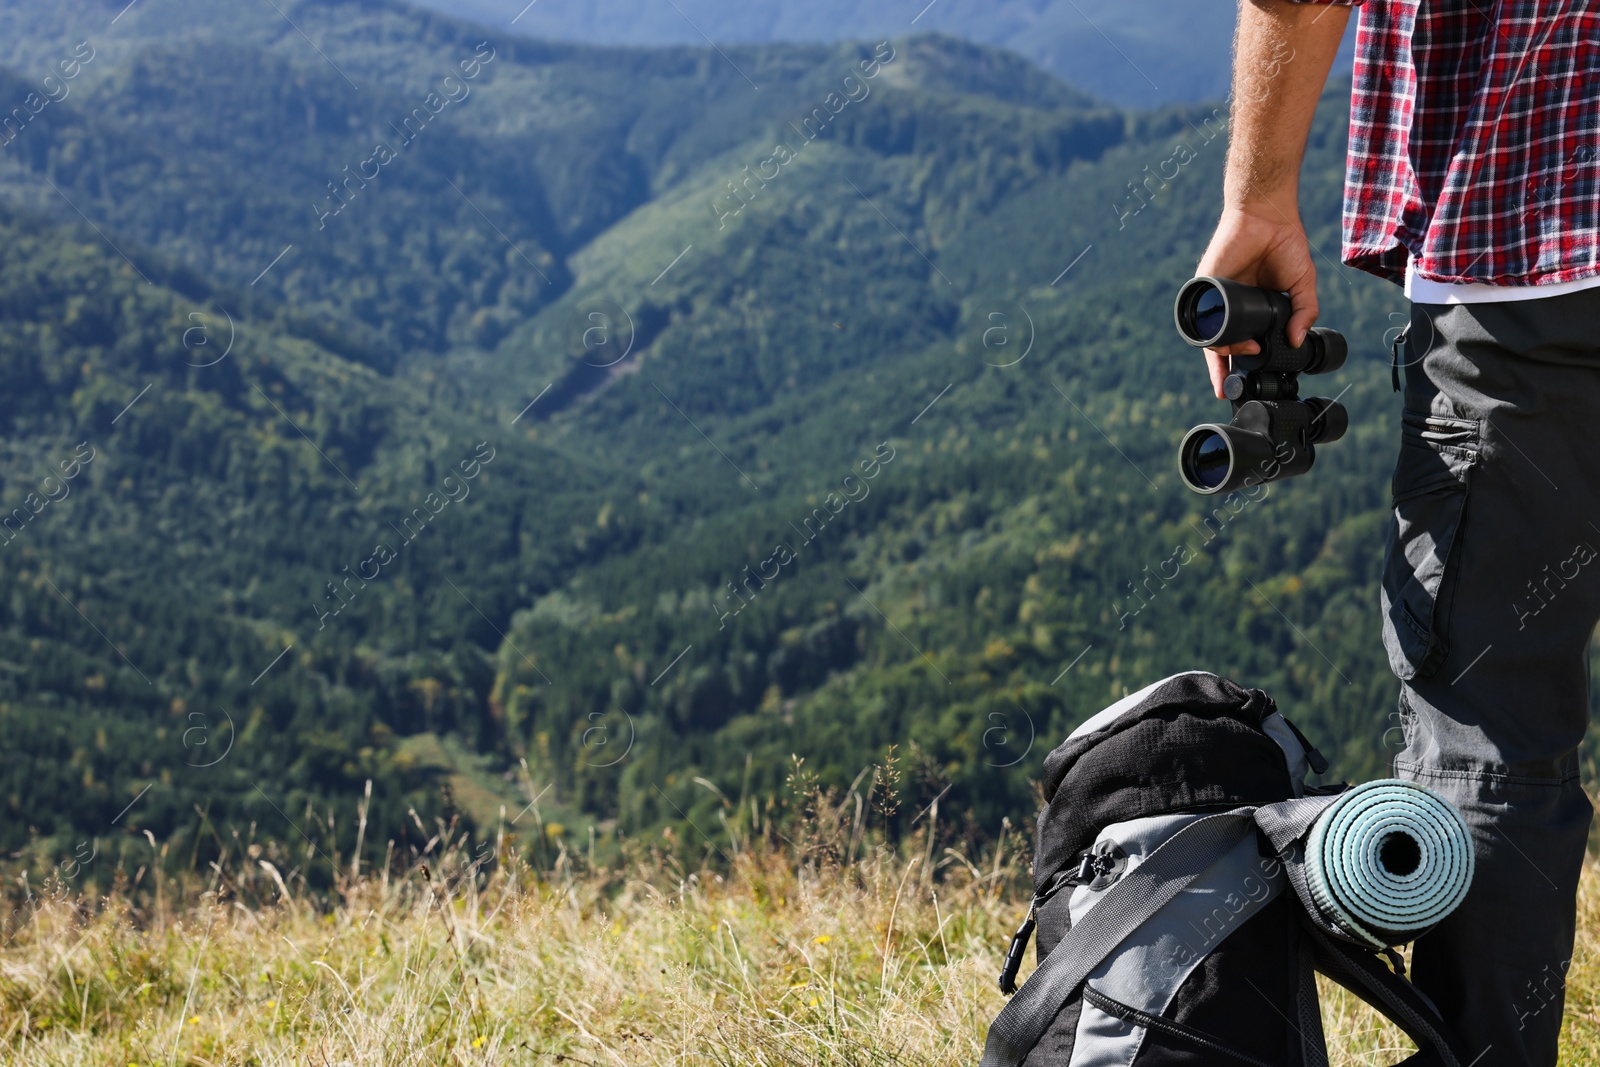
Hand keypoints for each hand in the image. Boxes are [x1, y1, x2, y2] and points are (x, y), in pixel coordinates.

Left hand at [1194, 204, 1318, 397]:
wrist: (1268, 215)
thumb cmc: (1285, 245)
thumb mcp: (1302, 284)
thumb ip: (1303, 312)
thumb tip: (1297, 341)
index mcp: (1250, 308)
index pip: (1241, 342)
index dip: (1241, 363)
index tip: (1247, 381)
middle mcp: (1230, 306)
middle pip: (1219, 346)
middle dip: (1220, 371)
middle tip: (1226, 388)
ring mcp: (1216, 297)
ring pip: (1208, 336)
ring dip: (1220, 355)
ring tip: (1241, 355)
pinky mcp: (1205, 285)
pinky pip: (1202, 316)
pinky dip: (1212, 333)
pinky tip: (1227, 342)